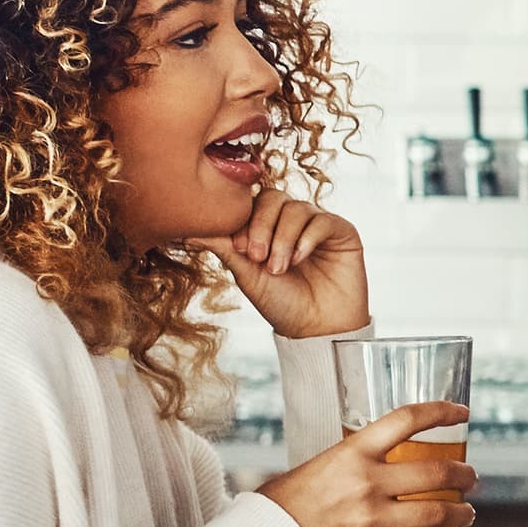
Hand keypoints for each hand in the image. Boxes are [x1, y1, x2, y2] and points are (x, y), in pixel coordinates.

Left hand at [192, 190, 369, 339]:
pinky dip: (306, 238)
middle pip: (273, 198)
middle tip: (256, 256)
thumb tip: (185, 233)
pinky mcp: (342, 232)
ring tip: (278, 268)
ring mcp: (317, 224)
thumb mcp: (247, 274)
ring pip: (296, 209)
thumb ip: (224, 248)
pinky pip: (322, 220)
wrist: (317, 328)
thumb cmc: (281, 303)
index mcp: (268, 226)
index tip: (238, 249)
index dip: (244, 221)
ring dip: (283, 238)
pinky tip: (299, 260)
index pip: (252, 203)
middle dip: (261, 226)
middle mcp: (292, 221)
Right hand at [258, 402, 473, 526]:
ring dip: (462, 513)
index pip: (407, 420)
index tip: (463, 413)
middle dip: (464, 474)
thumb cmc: (289, 499)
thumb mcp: (323, 463)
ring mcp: (371, 519)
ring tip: (467, 513)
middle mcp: (367, 482)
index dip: (441, 412)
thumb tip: (388, 455)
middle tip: (471, 477)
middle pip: (436, 473)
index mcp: (353, 451)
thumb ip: (357, 458)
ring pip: (436, 514)